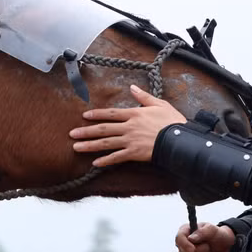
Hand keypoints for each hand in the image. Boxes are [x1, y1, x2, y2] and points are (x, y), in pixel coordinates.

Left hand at [69, 84, 186, 166]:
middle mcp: (128, 127)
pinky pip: (116, 157)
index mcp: (134, 114)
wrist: (179, 138)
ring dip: (89, 145)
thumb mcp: (159, 104)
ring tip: (76, 147)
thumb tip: (132, 87)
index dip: (97, 114)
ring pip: (105, 143)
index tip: (85, 116)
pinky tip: (95, 164)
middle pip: (103, 129)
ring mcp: (130, 141)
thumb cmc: (172, 121)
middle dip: (86, 131)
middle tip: (72, 133)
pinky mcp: (134, 154)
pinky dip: (105, 161)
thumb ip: (144, 97)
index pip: (111, 114)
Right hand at [175, 222, 236, 251]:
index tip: (193, 249)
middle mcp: (182, 244)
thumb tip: (191, 238)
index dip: (185, 245)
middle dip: (201, 251)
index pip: (179, 238)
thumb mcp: (213, 230)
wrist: (223, 247)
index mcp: (185, 231)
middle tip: (208, 246)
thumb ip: (202, 232)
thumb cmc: (216, 235)